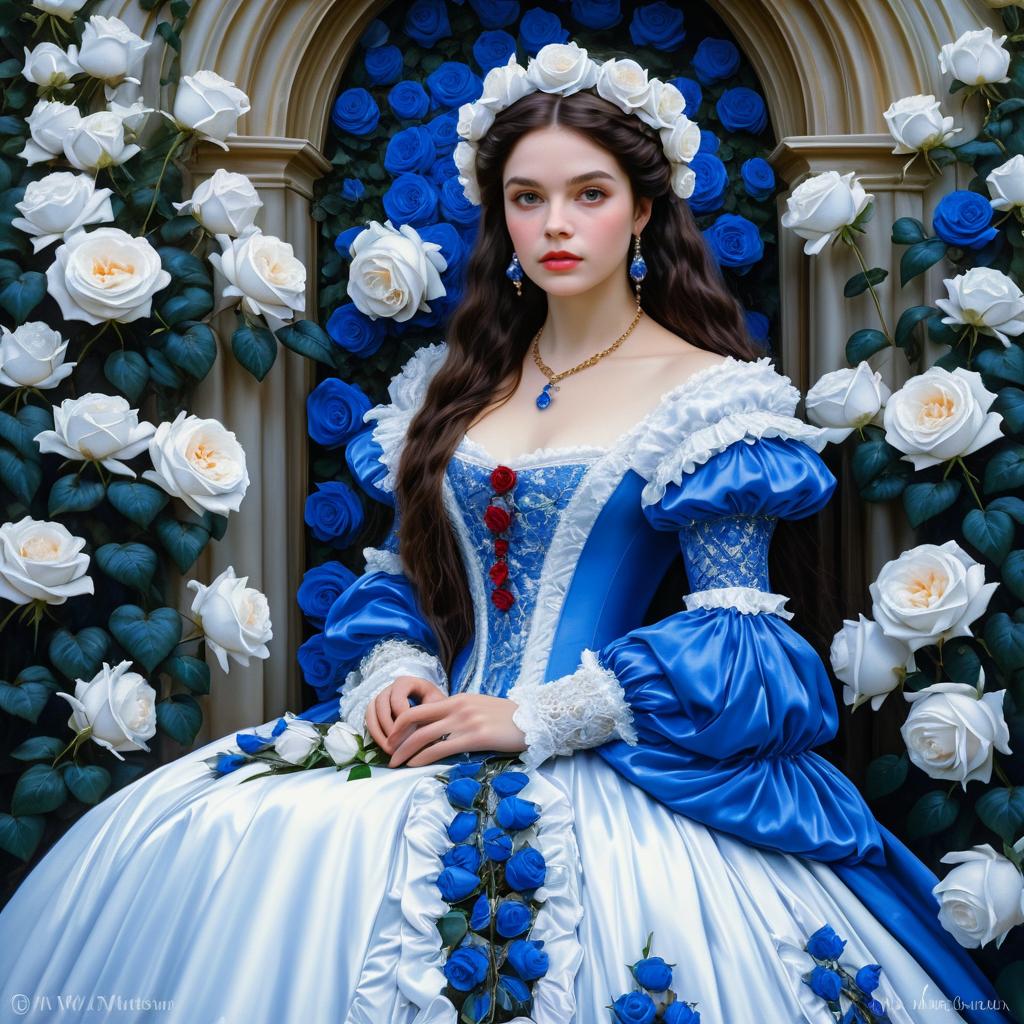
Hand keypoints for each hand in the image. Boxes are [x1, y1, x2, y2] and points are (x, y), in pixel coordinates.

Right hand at [365, 675, 445, 751]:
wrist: (437, 712)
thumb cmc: (438, 708)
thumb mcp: (437, 709)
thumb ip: (427, 717)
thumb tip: (416, 735)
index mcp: (407, 683)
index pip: (397, 696)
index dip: (400, 715)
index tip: (410, 733)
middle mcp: (391, 687)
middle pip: (381, 703)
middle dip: (388, 726)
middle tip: (398, 745)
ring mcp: (382, 698)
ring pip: (371, 712)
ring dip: (378, 732)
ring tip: (390, 749)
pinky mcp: (376, 710)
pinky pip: (369, 721)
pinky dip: (375, 734)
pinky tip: (386, 747)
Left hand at [386, 693, 526, 768]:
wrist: (535, 720)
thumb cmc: (508, 719)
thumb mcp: (480, 710)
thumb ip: (461, 715)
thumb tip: (443, 730)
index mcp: (458, 700)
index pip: (419, 709)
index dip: (400, 723)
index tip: (392, 737)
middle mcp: (458, 707)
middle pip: (414, 720)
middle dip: (396, 738)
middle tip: (386, 753)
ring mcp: (466, 721)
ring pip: (423, 736)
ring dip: (405, 752)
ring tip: (395, 764)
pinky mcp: (475, 737)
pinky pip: (441, 748)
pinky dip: (423, 758)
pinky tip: (415, 765)